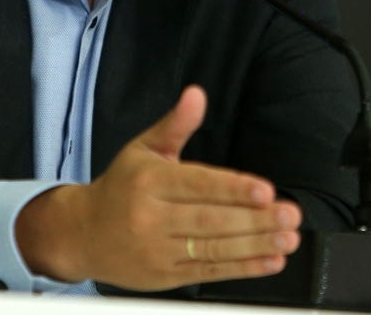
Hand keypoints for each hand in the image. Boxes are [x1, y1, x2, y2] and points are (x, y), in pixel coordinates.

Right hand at [15, 85, 301, 289]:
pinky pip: (209, 272)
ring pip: (213, 249)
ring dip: (255, 246)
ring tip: (287, 239)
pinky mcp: (166, 276)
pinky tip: (269, 261)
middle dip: (255, 220)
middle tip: (289, 215)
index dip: (232, 189)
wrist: (81, 234)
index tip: (265, 191)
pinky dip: (242, 269)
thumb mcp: (142, 148)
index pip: (197, 184)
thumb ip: (175, 124)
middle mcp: (151, 217)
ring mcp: (158, 250)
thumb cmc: (120, 187)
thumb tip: (196, 94)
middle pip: (210, 220)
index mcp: (148, 181)